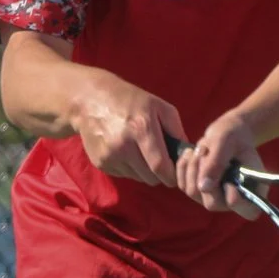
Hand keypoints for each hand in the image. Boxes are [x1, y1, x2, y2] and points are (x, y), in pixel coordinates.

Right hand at [66, 77, 183, 186]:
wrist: (90, 99)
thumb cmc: (130, 100)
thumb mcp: (159, 106)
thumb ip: (176, 129)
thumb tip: (188, 154)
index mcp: (142, 128)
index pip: (160, 167)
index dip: (171, 176)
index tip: (176, 174)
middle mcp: (124, 145)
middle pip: (150, 178)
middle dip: (159, 174)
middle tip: (159, 160)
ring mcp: (110, 156)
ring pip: (138, 178)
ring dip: (143, 170)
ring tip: (139, 150)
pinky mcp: (100, 163)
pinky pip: (124, 174)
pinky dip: (129, 167)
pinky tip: (124, 150)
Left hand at [175, 111, 263, 218]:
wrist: (227, 133)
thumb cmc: (234, 134)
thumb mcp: (226, 141)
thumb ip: (217, 163)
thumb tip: (204, 187)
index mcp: (253, 189)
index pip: (249, 210)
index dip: (237, 201)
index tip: (229, 182)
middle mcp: (233, 200)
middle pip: (212, 203)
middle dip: (204, 176)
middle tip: (205, 152)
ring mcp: (214, 197)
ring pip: (193, 192)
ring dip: (192, 168)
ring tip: (200, 149)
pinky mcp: (198, 191)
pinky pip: (182, 184)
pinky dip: (183, 167)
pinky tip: (191, 153)